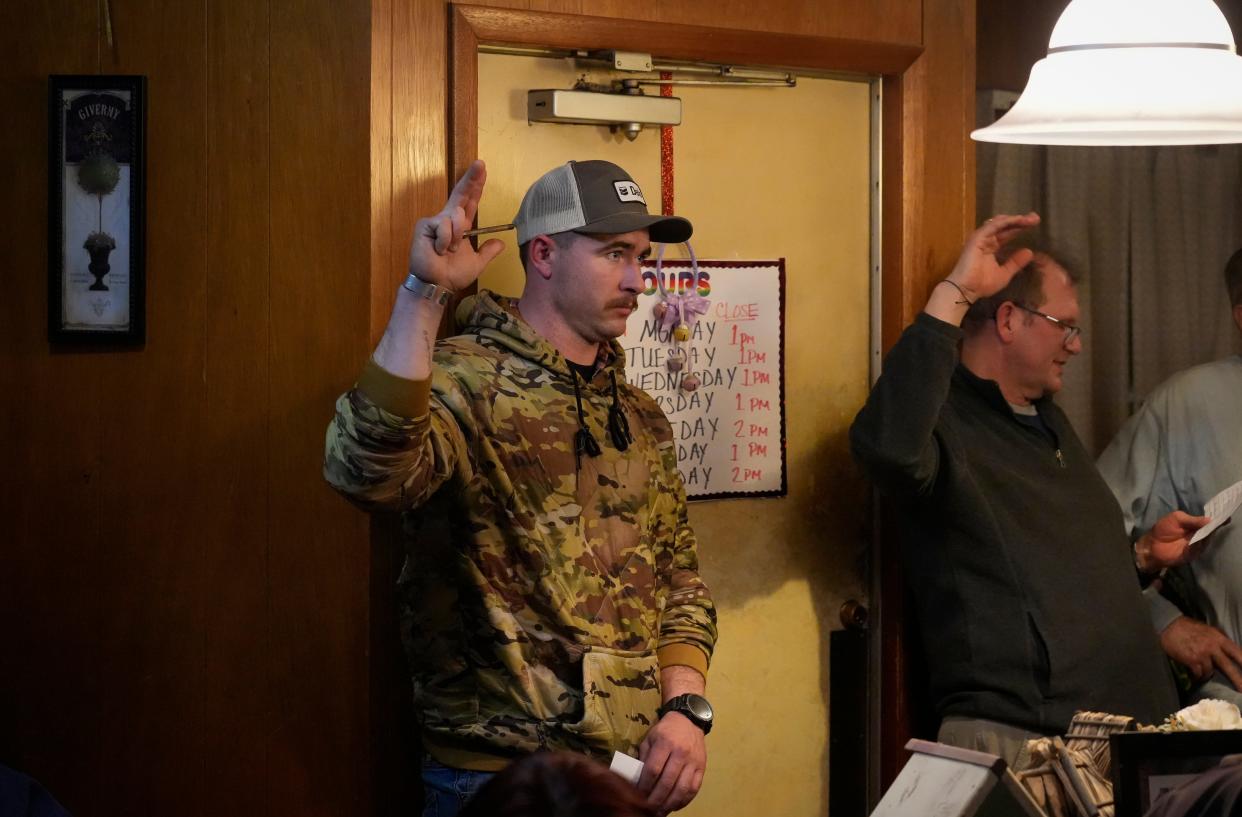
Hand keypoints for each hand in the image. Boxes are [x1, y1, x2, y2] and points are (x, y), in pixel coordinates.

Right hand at [408, 160, 504, 291]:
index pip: (469, 202)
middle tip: (481, 164)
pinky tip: (438, 250)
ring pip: (456, 216)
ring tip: (448, 251)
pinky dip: (446, 241)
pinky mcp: (425, 225)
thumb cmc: (452, 274)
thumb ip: (487, 252)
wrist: (437, 285)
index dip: (476, 186)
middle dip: (471, 179)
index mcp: (459, 226)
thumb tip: (501, 243)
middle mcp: (447, 219)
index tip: (482, 170)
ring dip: (457, 237)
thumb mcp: (477, 263)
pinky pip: (444, 227)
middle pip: (460, 195)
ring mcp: (435, 221)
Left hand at [638, 712, 705, 814]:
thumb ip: (644, 757)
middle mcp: (681, 752)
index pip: (653, 769)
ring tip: (661, 811)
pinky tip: (675, 806)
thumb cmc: (665, 730)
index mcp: (665, 743)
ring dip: (670, 804)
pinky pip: (694, 788)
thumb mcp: (650, 738)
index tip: (638, 795)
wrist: (689, 721)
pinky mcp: (702, 768)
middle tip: (648, 809)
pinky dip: (684, 801)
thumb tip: (637, 779)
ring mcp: (693, 761)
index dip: (645, 785)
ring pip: (682, 788)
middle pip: (667, 782)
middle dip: (656, 799)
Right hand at [944, 212, 1041, 299]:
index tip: (1035, 224)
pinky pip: (992, 226)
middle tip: (1035, 218)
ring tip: (1029, 218)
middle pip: (1005, 226)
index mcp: (991, 247)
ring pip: (999, 224)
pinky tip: (1017, 220)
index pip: (1007, 233)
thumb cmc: (981, 284)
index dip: (1020, 228)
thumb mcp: (1004, 273)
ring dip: (1014, 219)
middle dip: (1020, 221)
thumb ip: (1015, 263)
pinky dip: (1005, 222)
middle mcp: (986, 240)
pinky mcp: (977, 238)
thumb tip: (1029, 252)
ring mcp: (981, 238)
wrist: (966, 290)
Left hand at [1136, 511, 1211, 570]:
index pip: (1210, 522)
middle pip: (1211, 531)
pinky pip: (1198, 549)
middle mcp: (1199, 535)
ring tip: (1207, 530)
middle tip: (1217, 523)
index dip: (1218, 520)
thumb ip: (1192, 520)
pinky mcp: (1192, 554)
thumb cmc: (1163, 529)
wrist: (1152, 545)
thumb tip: (1210, 519)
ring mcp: (1196, 545)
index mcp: (1196, 525)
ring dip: (1207, 536)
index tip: (1225, 517)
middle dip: (1214, 527)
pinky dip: (1198, 545)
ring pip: (1206, 540)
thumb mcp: (1177, 518)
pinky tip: (1197, 541)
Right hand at [1160, 616, 1241, 687]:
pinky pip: (1198, 674)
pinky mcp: (1191, 660)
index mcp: (1219, 638)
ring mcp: (1202, 654)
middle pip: (1229, 667)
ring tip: (1201, 672)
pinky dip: (1196, 676)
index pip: (1238, 653)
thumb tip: (1228, 653)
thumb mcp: (1209, 631)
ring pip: (1210, 672)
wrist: (1169, 625)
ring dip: (1206, 674)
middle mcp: (1213, 646)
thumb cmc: (1189, 628)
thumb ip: (1219, 642)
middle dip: (1238, 681)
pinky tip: (1193, 673)